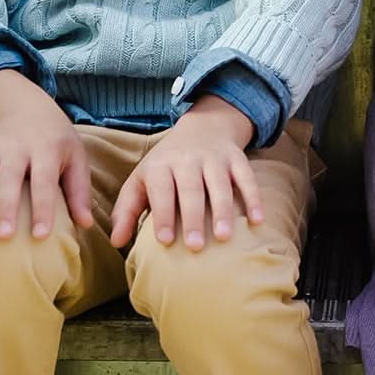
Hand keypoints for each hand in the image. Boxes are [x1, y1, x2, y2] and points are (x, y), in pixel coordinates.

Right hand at [0, 71, 93, 241]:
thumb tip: (86, 225)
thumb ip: (79, 191)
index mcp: (45, 148)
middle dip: (5, 206)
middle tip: (4, 236)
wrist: (27, 109)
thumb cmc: (55, 143)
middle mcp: (14, 145)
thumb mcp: (75, 158)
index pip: (44, 181)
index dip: (42, 208)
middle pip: (8, 176)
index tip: (40, 236)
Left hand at [110, 97, 262, 252]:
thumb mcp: (142, 180)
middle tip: (195, 247)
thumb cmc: (167, 165)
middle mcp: (188, 160)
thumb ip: (127, 210)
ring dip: (223, 210)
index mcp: (161, 165)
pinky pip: (247, 178)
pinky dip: (254, 198)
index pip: (161, 190)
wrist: (203, 127)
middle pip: (191, 189)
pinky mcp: (237, 159)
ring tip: (224, 237)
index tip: (165, 241)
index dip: (163, 214)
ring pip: (220, 185)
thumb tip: (116, 242)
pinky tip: (258, 220)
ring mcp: (215, 158)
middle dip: (193, 218)